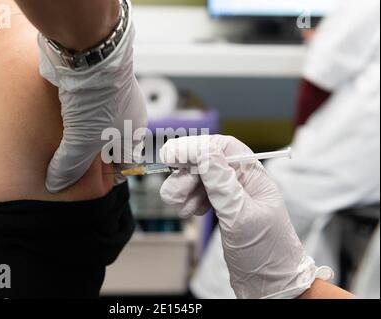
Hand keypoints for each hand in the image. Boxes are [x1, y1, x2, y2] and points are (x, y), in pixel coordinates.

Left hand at [38, 21, 146, 192]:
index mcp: (134, 131)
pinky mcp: (91, 84)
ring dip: (78, 135)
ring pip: (94, 125)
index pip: (126, 163)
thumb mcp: (83, 141)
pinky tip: (55, 122)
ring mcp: (109, 97)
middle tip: (71, 166)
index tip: (89, 183)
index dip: (109, 176)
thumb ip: (69, 165)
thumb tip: (55, 183)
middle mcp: (124, 115)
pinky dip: (70, 116)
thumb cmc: (98, 100)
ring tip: (60, 145)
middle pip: (108, 144)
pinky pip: (81, 107)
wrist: (90, 52)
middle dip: (90, 157)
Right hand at [160, 135, 332, 298]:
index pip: (223, 147)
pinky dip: (187, 200)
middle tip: (176, 191)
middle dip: (186, 173)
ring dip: (183, 189)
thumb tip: (204, 151)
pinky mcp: (219, 209)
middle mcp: (240, 182)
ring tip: (184, 207)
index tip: (173, 154)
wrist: (269, 285)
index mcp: (253, 176)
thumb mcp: (242, 216)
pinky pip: (196, 194)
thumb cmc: (266, 252)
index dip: (197, 146)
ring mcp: (228, 195)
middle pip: (205, 161)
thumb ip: (222, 183)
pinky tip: (190, 212)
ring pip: (197, 178)